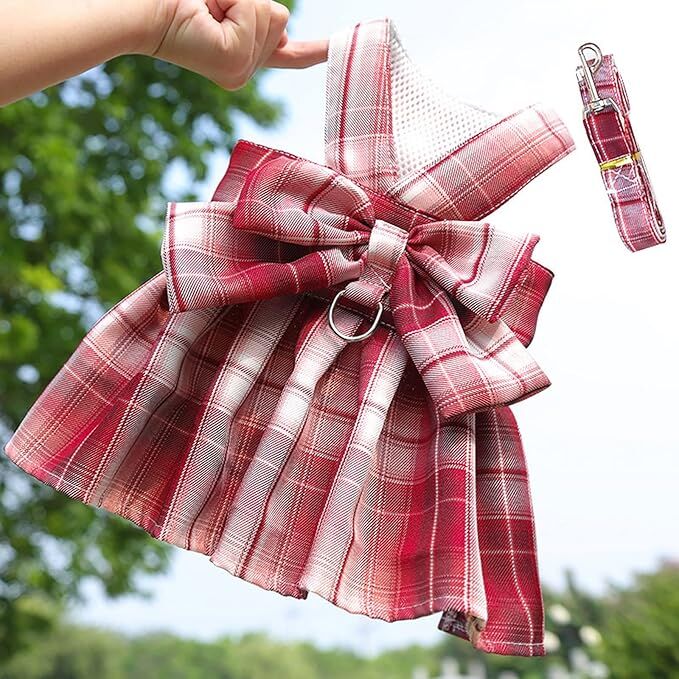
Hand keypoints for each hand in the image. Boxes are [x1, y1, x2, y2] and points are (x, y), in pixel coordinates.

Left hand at [148, 0, 328, 89]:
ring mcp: (240, 73)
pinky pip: (257, 15)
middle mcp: (243, 73)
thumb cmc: (180, 2)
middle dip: (250, 2)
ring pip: (273, 17)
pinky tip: (210, 16)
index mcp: (242, 61)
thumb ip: (259, 15)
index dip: (317, 52)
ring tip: (207, 11)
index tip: (341, 49)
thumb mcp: (231, 4)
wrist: (141, 9)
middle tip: (212, 9)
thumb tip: (283, 26)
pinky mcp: (234, 64)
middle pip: (281, 20)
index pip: (290, 56)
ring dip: (241, 1)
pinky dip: (237, 3)